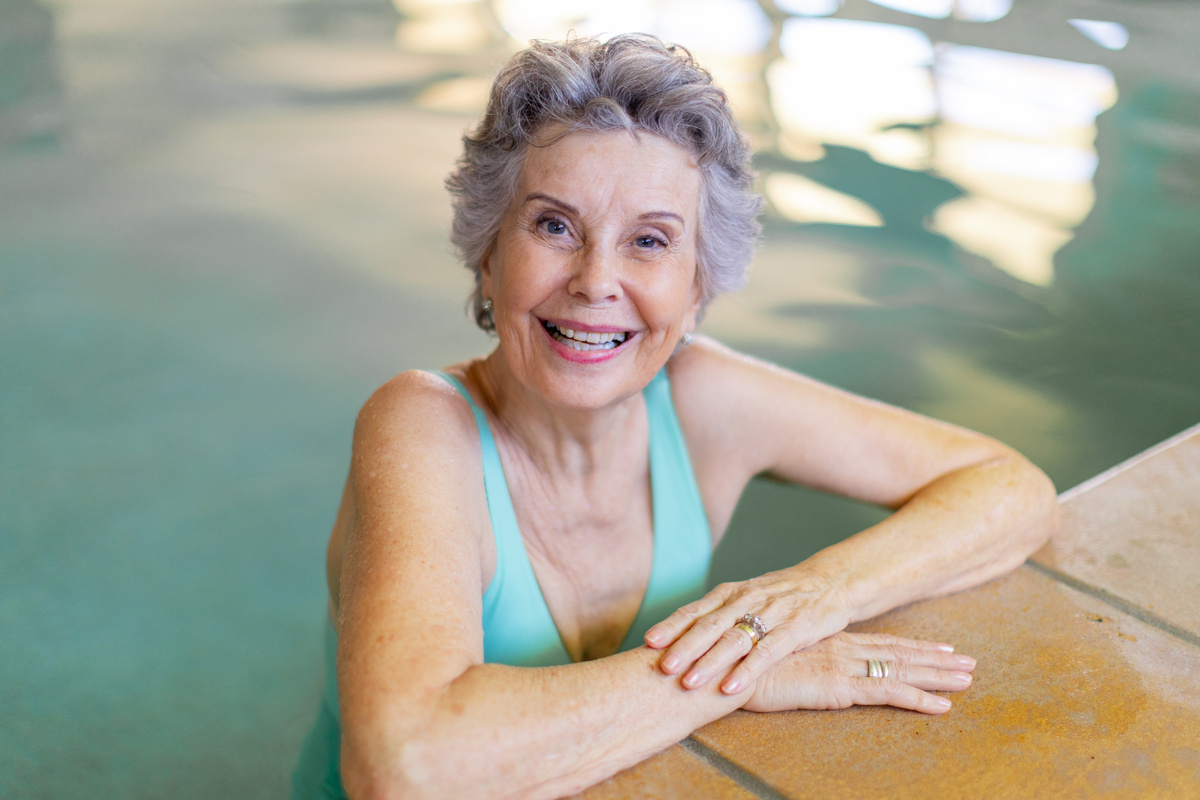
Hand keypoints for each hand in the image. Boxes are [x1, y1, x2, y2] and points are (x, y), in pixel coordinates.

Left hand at [645, 565, 864, 693]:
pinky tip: (731, 688)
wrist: (829, 582)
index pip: (695, 610)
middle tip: (661, 667)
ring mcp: (771, 614)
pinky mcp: (795, 629)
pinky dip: (747, 670)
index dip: (671, 626)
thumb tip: (676, 637)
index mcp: (730, 593)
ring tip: (689, 683)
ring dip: (709, 663)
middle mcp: (746, 601)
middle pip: (709, 625)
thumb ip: (716, 615)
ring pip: (734, 639)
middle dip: (684, 648)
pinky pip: (767, 652)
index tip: (647, 642)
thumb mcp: (744, 597)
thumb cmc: (780, 595)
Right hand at [742, 631, 975, 714]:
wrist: (725, 668)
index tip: (939, 647)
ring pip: (902, 668)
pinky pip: (888, 692)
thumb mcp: (772, 658)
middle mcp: (841, 648)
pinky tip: (941, 706)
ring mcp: (843, 665)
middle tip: (969, 662)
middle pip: (899, 652)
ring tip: (968, 680)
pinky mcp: (838, 685)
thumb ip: (792, 658)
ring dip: (938, 675)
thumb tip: (797, 664)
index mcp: (828, 640)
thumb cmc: (739, 665)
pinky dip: (918, 698)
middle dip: (936, 658)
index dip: (912, 646)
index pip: (880, 642)